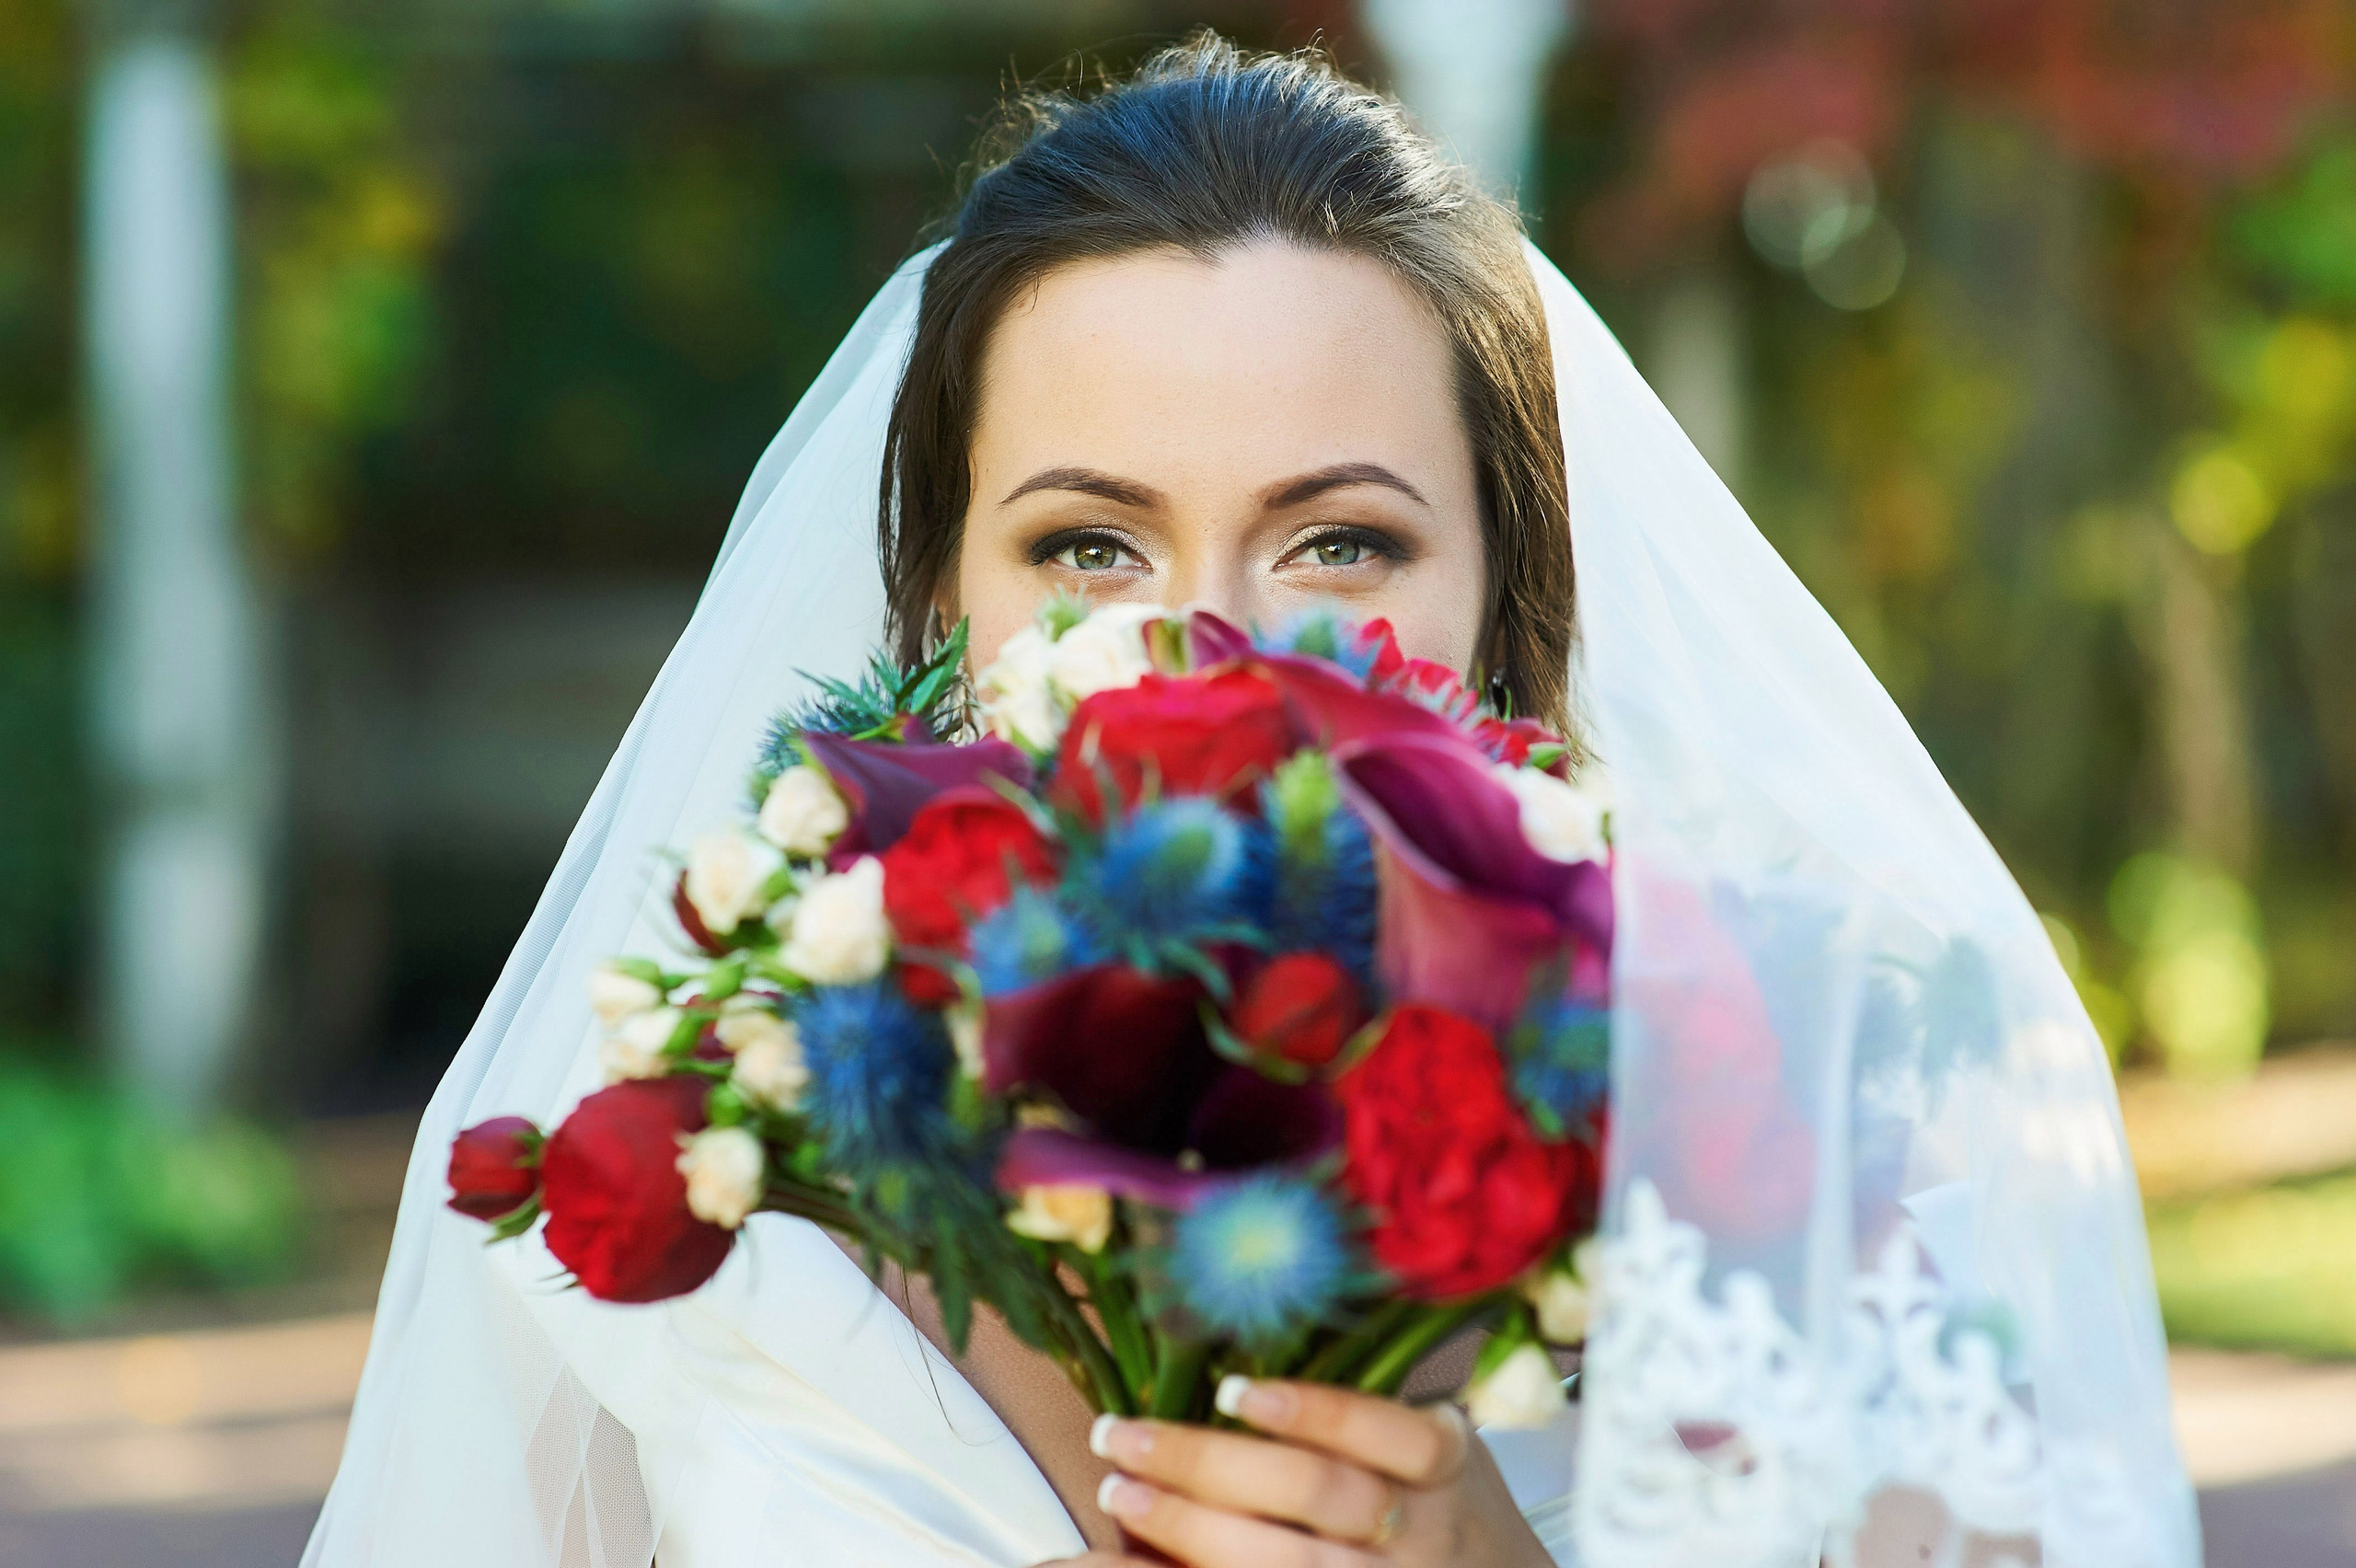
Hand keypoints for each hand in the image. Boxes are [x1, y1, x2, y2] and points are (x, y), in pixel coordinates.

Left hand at [1071, 1376, 1552, 1566]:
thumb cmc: (1446, 1505)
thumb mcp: (1438, 1444)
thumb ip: (1366, 1410)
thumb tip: (1233, 1362)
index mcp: (1446, 1467)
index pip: (1389, 1436)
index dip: (1312, 1411)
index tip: (1232, 1389)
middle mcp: (1417, 1535)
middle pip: (1313, 1495)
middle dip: (1207, 1462)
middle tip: (1125, 1434)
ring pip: (1282, 1563)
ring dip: (1185, 1525)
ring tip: (1121, 1489)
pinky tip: (1128, 1560)